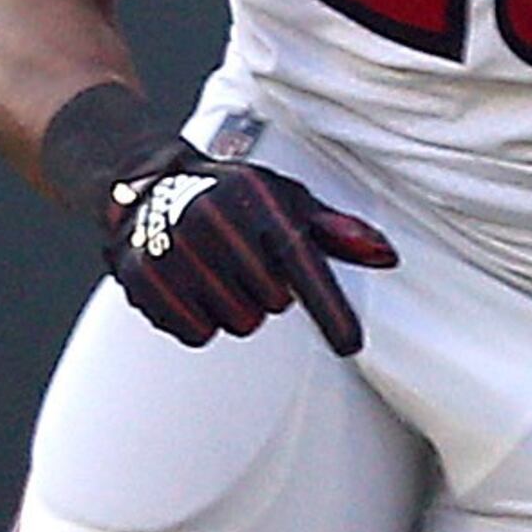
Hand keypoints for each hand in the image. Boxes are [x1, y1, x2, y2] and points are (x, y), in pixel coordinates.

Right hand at [100, 142, 396, 353]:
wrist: (153, 186)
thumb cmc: (238, 198)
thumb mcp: (289, 202)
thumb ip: (338, 232)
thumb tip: (387, 257)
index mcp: (259, 203)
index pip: (304, 266)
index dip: (330, 310)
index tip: (350, 345)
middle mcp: (214, 222)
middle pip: (271, 306)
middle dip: (266, 293)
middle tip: (246, 263)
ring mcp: (175, 250)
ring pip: (234, 323)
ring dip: (233, 307)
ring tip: (217, 271)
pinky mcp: (143, 278)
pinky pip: (195, 333)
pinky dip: (198, 319)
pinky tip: (190, 285)